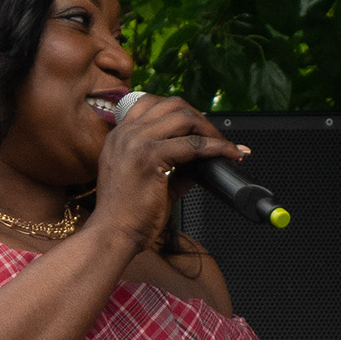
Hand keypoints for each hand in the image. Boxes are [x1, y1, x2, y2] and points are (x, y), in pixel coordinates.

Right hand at [95, 94, 246, 253]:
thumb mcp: (150, 182)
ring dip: (209, 129)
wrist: (112, 234)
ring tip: (223, 145)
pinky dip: (215, 147)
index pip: (153, 104)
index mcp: (120, 136)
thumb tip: (201, 162)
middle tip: (216, 137)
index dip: (181, 112)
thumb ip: (174, 169)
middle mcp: (126, 133)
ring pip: (183, 117)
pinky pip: (192, 144)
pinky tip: (228, 154)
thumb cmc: (128, 216)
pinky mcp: (149, 156)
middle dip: (199, 118)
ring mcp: (136, 141)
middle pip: (171, 105)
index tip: (198, 128)